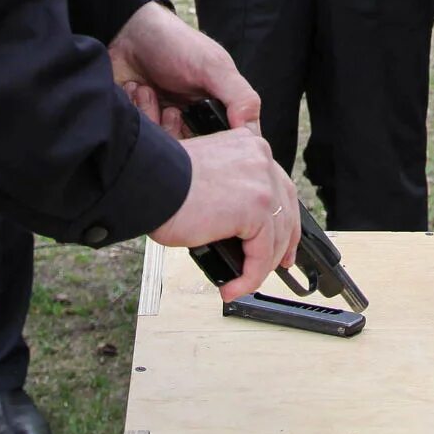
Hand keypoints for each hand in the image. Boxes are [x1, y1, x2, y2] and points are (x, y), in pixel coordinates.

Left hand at [109, 1, 261, 137]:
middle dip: (176, 131)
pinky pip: (139, 139)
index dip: (216, 148)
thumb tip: (251, 133)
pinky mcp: (140, 127)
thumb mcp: (212, 66)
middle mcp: (193, 122)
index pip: (227, 146)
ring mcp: (164, 125)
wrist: (127, 31)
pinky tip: (133, 90)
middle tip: (171, 108)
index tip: (199, 135)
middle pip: (192, 152)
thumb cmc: (174, 44)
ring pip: (164, 146)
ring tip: (147, 90)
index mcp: (218, 111)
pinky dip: (136, 113)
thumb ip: (239, 96)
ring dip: (152, 116)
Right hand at [149, 128, 301, 301]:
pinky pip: (261, 254)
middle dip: (284, 242)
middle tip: (279, 264)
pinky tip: (233, 287)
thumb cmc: (162, 181)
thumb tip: (237, 226)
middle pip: (286, 207)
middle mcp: (260, 158)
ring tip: (239, 284)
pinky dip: (249, 277)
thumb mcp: (205, 175)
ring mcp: (262, 182)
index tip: (281, 236)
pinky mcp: (257, 208)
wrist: (148, 182)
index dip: (281, 215)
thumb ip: (229, 189)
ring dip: (259, 268)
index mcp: (248, 146)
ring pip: (276, 236)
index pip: (277, 185)